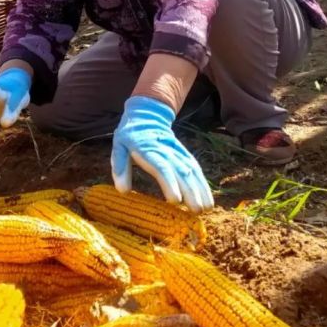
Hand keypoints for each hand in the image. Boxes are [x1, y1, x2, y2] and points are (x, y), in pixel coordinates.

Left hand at [111, 95, 213, 210]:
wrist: (147, 115)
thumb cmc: (130, 136)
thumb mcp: (118, 147)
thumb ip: (119, 167)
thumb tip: (123, 191)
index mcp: (149, 149)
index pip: (162, 167)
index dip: (169, 183)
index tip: (175, 201)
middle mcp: (167, 150)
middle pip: (181, 171)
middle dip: (191, 191)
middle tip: (196, 211)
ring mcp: (178, 152)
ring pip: (192, 170)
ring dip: (200, 189)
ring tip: (206, 208)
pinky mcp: (184, 154)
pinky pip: (196, 168)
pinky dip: (203, 183)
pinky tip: (207, 198)